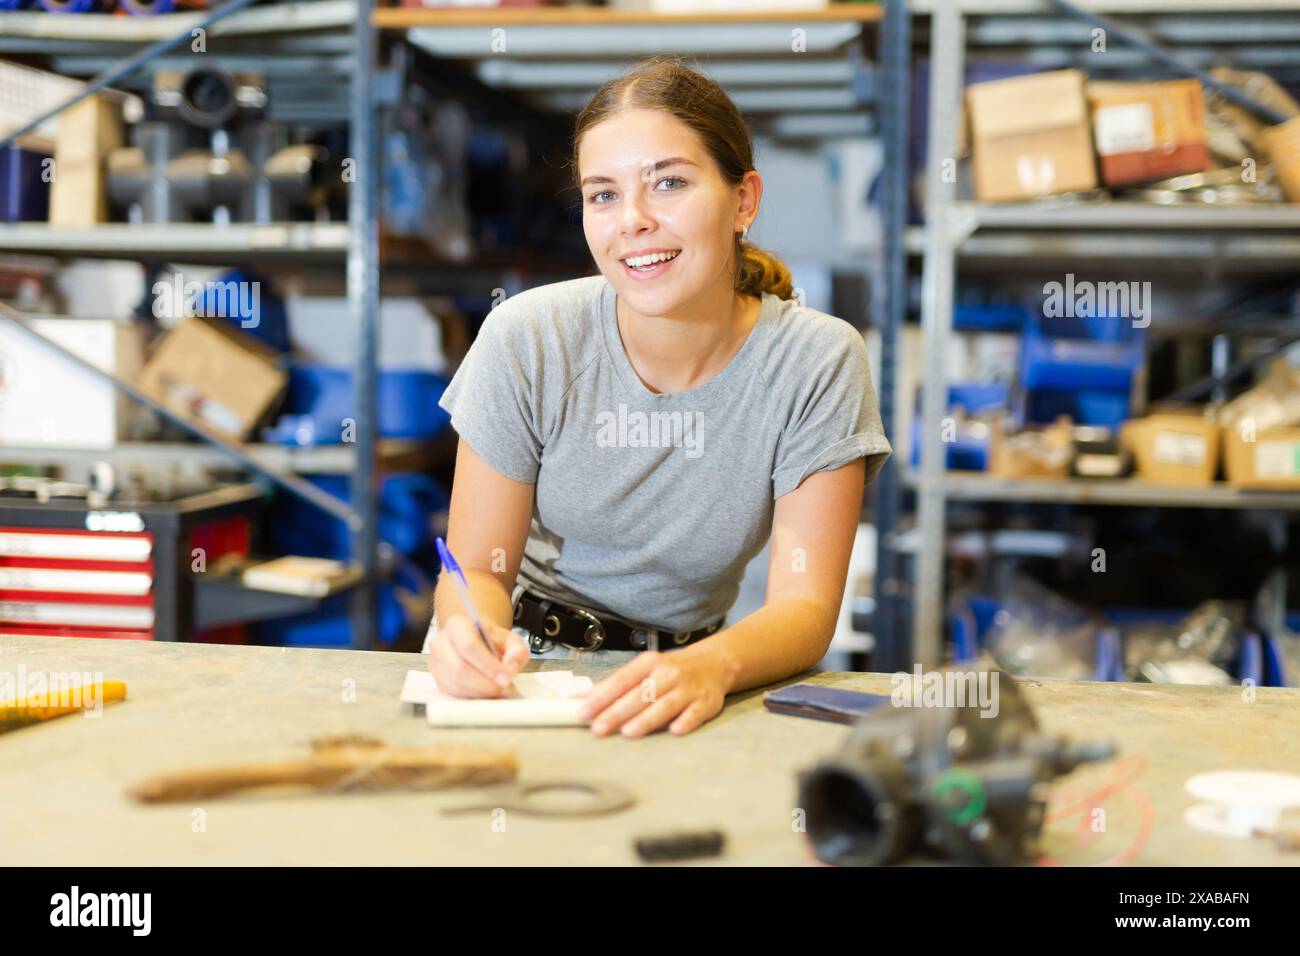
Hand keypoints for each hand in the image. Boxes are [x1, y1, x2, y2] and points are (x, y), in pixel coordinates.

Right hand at [428, 614, 529, 697]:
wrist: (476, 640)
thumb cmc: (491, 640)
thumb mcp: (510, 639)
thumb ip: (517, 651)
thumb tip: (510, 669)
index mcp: (457, 625)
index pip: (469, 646)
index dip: (488, 665)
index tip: (506, 678)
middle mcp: (441, 642)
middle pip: (460, 668)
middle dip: (486, 683)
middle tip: (506, 687)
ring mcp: (436, 662)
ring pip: (456, 684)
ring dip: (481, 692)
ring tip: (499, 689)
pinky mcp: (437, 679)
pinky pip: (454, 694)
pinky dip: (474, 696)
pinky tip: (486, 691)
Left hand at [577, 645, 737, 737]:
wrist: (713, 663)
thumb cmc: (669, 671)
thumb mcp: (643, 669)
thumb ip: (615, 685)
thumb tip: (577, 698)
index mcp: (649, 663)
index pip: (621, 680)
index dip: (601, 697)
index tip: (583, 713)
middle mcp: (668, 673)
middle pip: (640, 695)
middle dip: (617, 712)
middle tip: (598, 729)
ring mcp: (688, 688)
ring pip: (665, 705)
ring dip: (647, 719)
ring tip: (628, 733)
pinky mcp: (706, 702)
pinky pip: (695, 713)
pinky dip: (686, 721)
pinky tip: (675, 731)